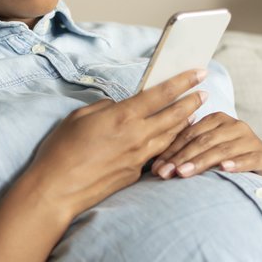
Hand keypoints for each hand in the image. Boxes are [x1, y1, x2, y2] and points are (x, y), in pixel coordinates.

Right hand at [21, 70, 208, 219]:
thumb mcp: (80, 116)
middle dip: (192, 102)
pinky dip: (167, 143)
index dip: (183, 81)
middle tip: (204, 93)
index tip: (199, 73)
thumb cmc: (62, 150)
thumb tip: (119, 107)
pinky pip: (157, 153)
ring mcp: (139, 157)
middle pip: (175, 116)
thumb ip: (105, 108)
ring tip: (192, 115)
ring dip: (184, 123)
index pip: (161, 94)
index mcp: (123, 116)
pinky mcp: (135, 173)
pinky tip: (169, 139)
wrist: (58, 189)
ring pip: (170, 136)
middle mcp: (137, 136)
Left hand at [149, 112, 261, 187]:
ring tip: (184, 173)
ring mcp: (250, 139)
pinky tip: (224, 170)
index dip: (171, 150)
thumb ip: (188, 154)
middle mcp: (234, 126)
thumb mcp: (208, 155)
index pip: (189, 134)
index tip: (155, 168)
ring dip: (201, 162)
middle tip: (164, 174)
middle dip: (180, 158)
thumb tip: (155, 167)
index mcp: (217, 121)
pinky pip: (248, 158)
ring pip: (221, 150)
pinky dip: (236, 164)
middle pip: (202, 141)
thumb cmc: (231, 163)